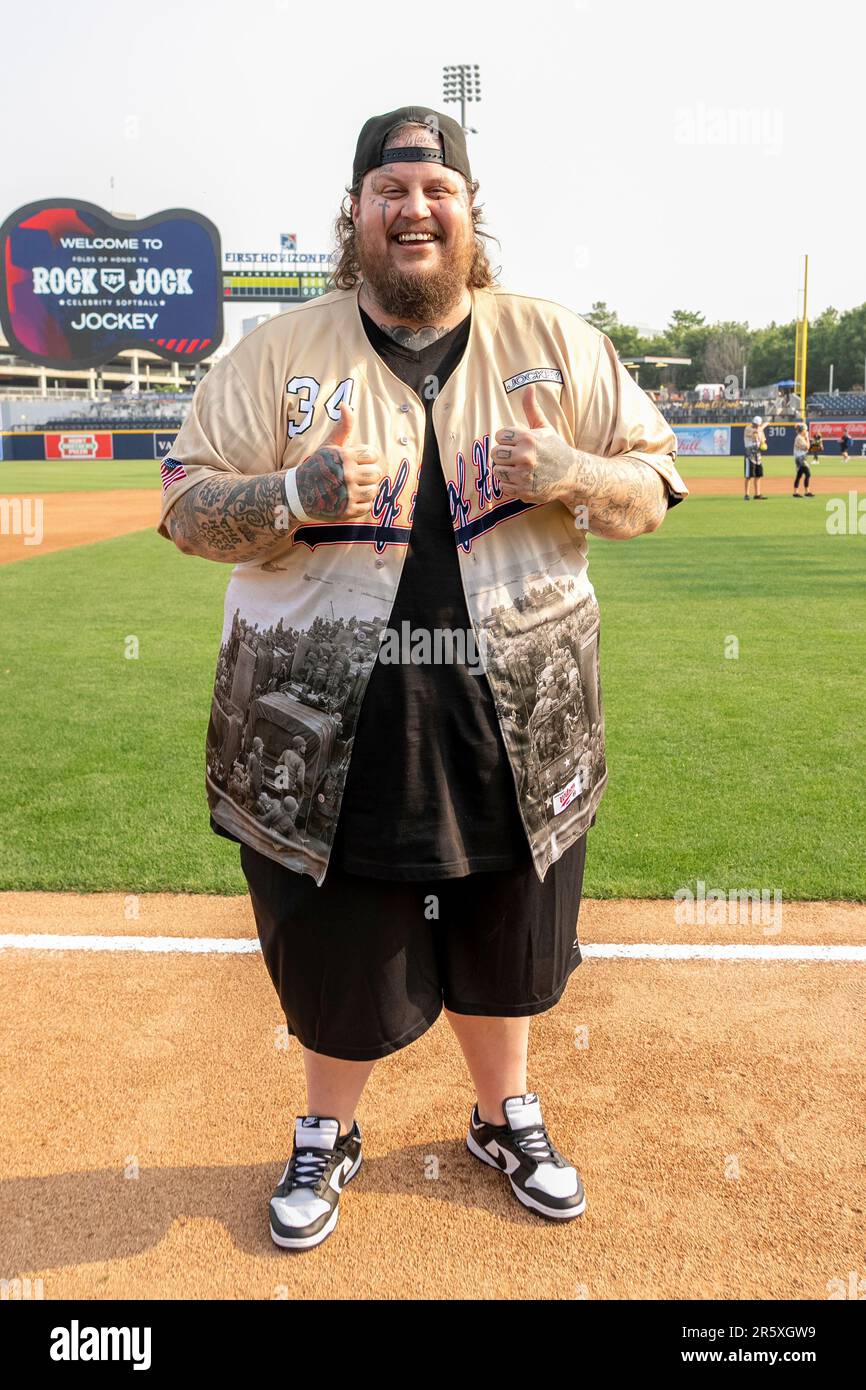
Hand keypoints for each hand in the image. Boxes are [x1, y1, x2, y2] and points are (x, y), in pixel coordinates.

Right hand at [295, 401, 383, 520]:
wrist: (297, 494)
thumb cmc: (316, 467)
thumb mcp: (328, 446)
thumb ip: (342, 427)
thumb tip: (345, 404)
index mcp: (344, 457)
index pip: (373, 455)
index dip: (366, 458)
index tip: (356, 462)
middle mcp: (347, 475)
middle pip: (376, 473)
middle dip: (368, 474)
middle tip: (356, 476)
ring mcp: (348, 494)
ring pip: (374, 490)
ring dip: (367, 489)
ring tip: (354, 488)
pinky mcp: (347, 511)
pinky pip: (368, 506)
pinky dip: (362, 504)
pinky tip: (350, 498)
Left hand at [491, 384, 575, 504]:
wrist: (573, 475)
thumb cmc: (555, 448)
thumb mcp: (544, 427)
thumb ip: (532, 408)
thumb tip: (529, 387)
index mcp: (528, 438)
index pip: (499, 436)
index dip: (507, 439)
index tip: (517, 443)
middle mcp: (525, 457)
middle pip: (495, 454)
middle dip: (503, 455)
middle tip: (516, 457)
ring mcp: (524, 476)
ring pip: (497, 471)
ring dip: (505, 470)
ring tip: (519, 468)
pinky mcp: (523, 491)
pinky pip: (503, 486)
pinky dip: (510, 484)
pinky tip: (522, 479)